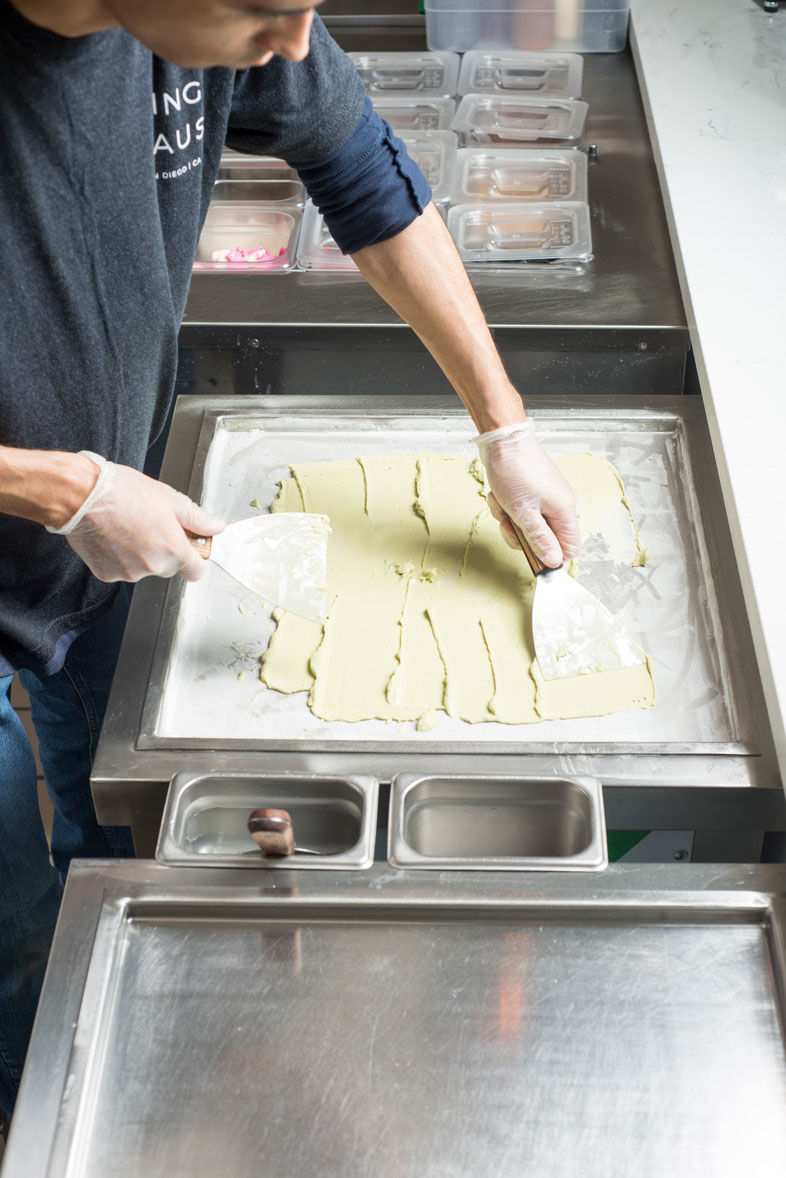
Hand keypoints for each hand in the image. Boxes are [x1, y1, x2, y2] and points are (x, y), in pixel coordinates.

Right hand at [46, 452, 224, 582]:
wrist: (81, 496)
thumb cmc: (121, 491)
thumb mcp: (168, 498)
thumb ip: (195, 518)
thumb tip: (214, 527)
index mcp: (173, 549)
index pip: (196, 571)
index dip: (195, 559)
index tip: (190, 548)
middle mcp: (152, 566)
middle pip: (169, 568)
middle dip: (165, 551)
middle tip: (151, 525)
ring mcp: (129, 573)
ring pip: (143, 568)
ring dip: (140, 554)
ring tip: (127, 526)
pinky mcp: (107, 574)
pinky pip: (120, 569)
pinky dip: (118, 557)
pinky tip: (112, 536)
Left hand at [475, 421, 579, 566]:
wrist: (503, 440)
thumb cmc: (514, 469)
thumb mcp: (523, 512)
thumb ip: (539, 539)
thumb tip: (553, 561)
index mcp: (564, 510)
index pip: (570, 547)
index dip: (551, 556)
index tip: (531, 555)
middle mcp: (560, 504)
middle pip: (546, 539)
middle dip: (522, 536)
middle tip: (509, 525)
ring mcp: (547, 497)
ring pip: (530, 526)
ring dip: (511, 520)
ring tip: (502, 505)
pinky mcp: (534, 491)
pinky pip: (523, 511)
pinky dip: (508, 508)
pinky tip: (500, 496)